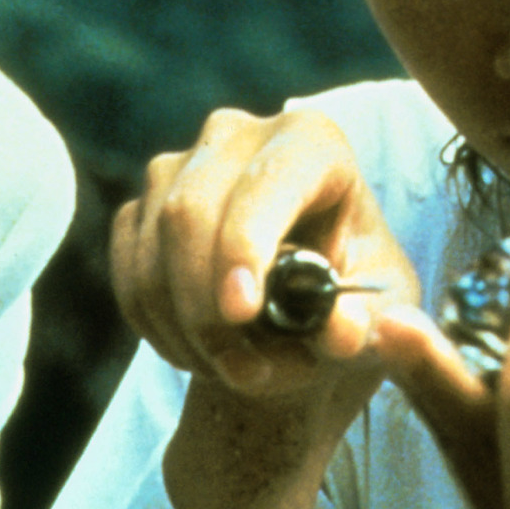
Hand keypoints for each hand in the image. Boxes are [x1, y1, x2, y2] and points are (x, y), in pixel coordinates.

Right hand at [111, 107, 421, 402]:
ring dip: (186, 329)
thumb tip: (341, 330)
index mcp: (311, 141)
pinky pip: (128, 273)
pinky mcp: (140, 207)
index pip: (267, 179)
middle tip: (247, 372)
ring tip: (240, 370)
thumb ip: (372, 327)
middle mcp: (235, 135)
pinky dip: (159, 329)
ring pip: (151, 250)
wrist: (305, 310)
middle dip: (207, 307)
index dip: (245, 241)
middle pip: (189, 211)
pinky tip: (202, 353)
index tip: (240, 310)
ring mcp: (176, 166)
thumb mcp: (381, 319)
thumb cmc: (355, 299)